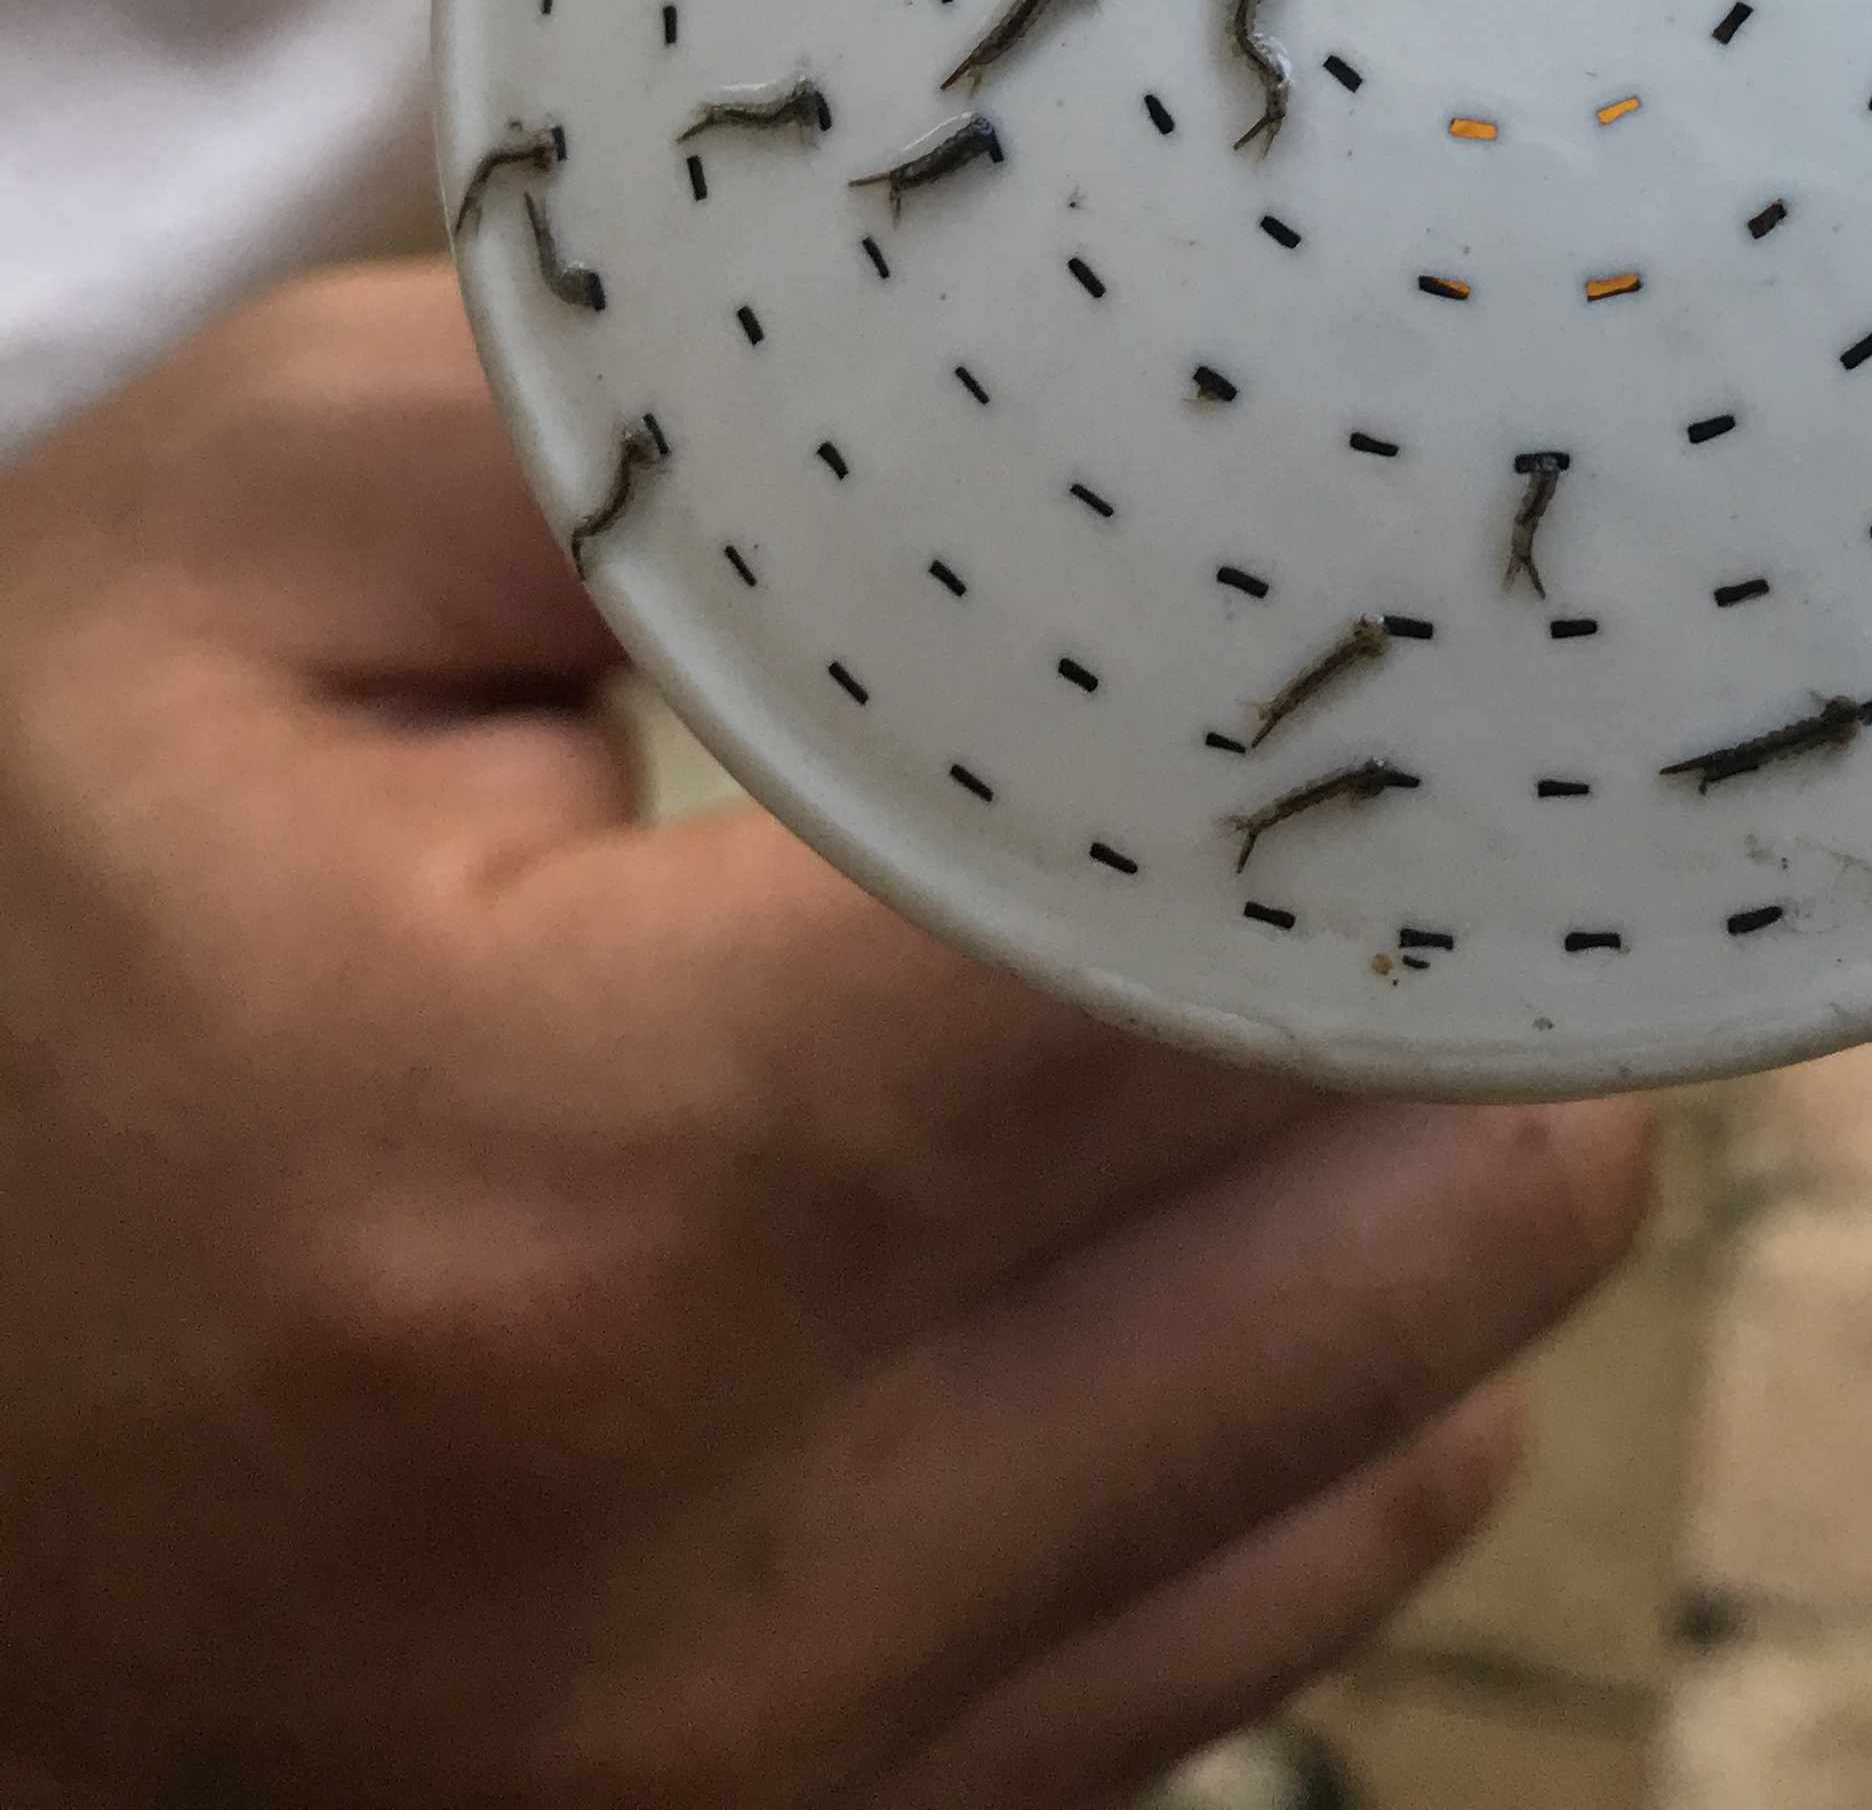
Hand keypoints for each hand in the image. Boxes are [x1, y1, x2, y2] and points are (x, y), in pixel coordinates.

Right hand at [0, 266, 1646, 1805]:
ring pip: (1425, 1427)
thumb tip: (1082, 411)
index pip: (1239, 948)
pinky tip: (1156, 1210)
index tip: (1509, 592)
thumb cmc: (6, 941)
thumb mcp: (216, 554)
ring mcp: (782, 1784)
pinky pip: (1275, 1615)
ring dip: (1419, 1165)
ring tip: (1276, 958)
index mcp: (577, 1208)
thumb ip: (657, 425)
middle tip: (1396, 743)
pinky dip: (1301, 1391)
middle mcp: (724, 1584)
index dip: (1429, 739)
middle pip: (1439, 1214)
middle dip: (1466, 936)